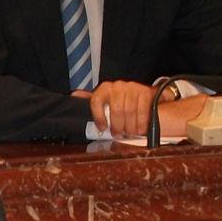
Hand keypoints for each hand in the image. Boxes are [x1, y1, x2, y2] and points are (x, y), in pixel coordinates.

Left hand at [75, 83, 205, 138]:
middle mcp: (118, 85)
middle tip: (119, 135)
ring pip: (129, 112)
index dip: (98, 117)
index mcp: (105, 88)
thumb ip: (91, 99)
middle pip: (115, 110)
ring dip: (129, 127)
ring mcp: (133, 88)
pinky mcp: (145, 92)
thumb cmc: (122, 102)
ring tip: (129, 134)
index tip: (103, 129)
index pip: (96, 100)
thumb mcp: (106, 100)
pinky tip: (140, 130)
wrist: (147, 96)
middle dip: (117, 126)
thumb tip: (74, 95)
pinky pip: (142, 112)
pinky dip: (141, 124)